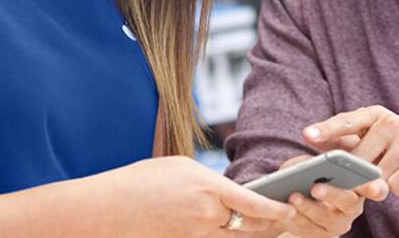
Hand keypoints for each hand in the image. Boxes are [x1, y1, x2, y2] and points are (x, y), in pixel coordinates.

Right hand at [111, 156, 295, 236]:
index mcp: (208, 188)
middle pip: (250, 226)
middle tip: (289, 220)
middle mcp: (206, 217)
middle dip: (272, 225)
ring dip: (253, 236)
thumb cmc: (142, 181)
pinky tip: (236, 234)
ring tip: (270, 230)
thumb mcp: (182, 167)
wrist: (108, 209)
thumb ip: (211, 182)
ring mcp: (195, 236)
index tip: (289, 208)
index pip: (253, 202)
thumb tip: (229, 193)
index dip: (276, 208)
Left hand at [276, 155, 387, 237]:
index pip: (375, 187)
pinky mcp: (321, 234)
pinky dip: (297, 219)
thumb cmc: (315, 169)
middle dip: (332, 194)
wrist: (293, 194)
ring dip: (309, 207)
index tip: (373, 187)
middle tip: (315, 187)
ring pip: (326, 218)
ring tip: (293, 196)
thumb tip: (312, 142)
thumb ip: (322, 149)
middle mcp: (353, 206)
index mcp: (359, 184)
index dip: (375, 188)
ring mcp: (338, 222)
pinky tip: (286, 210)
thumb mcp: (320, 156)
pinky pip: (310, 229)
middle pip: (347, 202)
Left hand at [302, 106, 398, 201]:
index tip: (306, 136)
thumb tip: (318, 151)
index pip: (346, 121)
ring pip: (377, 176)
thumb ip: (354, 145)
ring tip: (398, 174)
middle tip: (372, 179)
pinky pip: (397, 185)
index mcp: (376, 115)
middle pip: (358, 158)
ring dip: (383, 185)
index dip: (326, 130)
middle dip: (358, 176)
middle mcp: (391, 121)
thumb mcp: (382, 144)